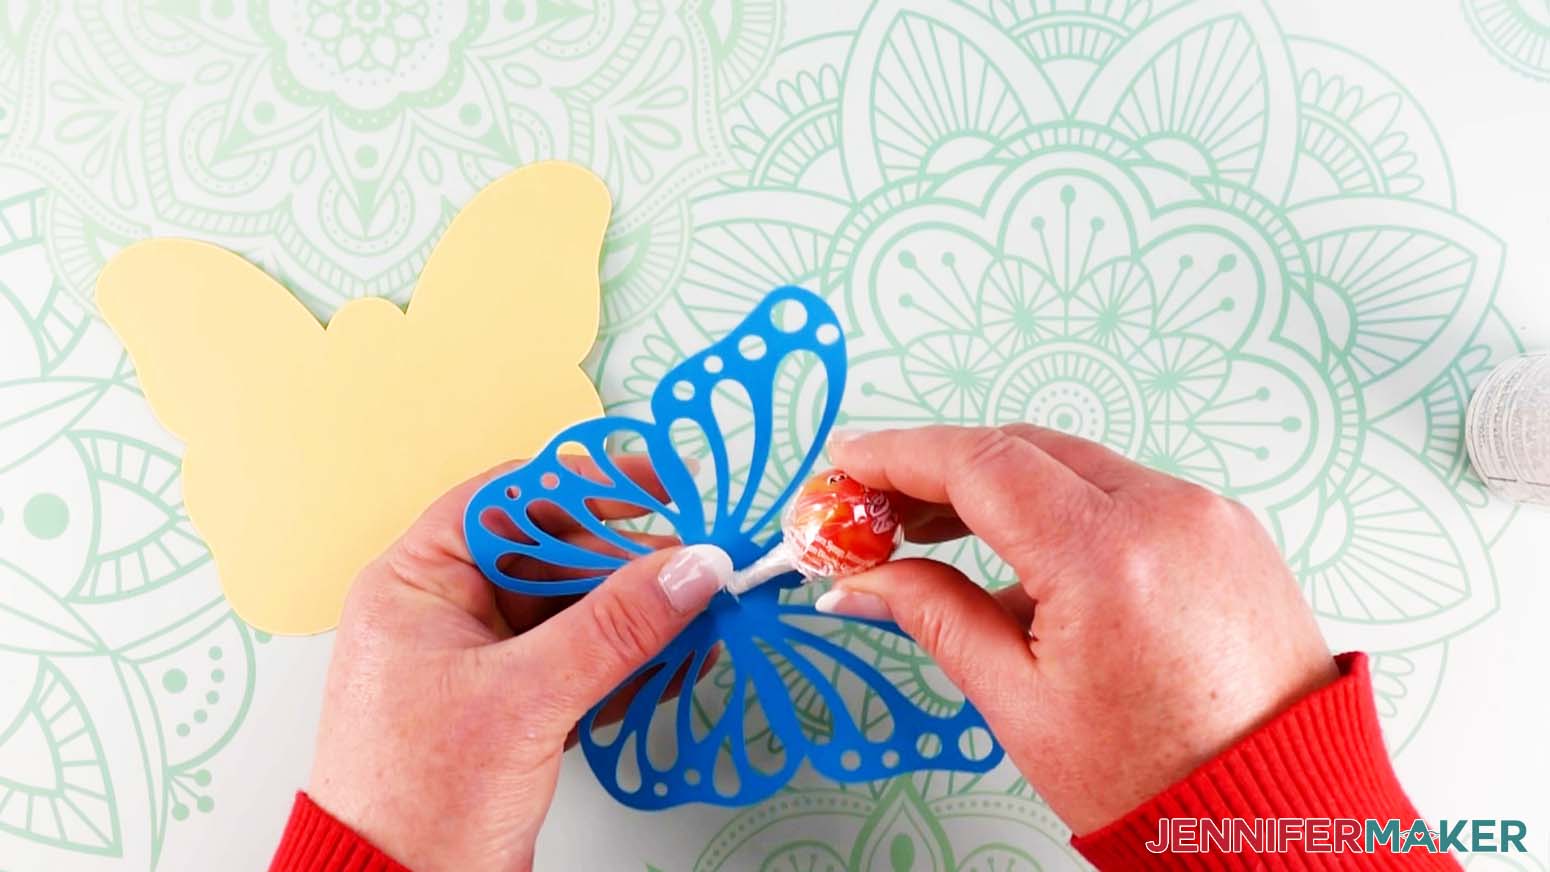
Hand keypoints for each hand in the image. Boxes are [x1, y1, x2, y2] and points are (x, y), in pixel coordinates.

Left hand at [305, 459, 731, 871]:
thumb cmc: (419, 800)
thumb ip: (616, 626)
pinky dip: (625, 664)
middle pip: (552, 554)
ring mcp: (480, 660)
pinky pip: (578, 660)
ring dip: (636, 620)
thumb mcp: (526, 698)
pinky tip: (670, 670)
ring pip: (574, 610)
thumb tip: (690, 567)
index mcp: (416, 583)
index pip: (508, 499)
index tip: (660, 483)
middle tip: (695, 571)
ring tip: (696, 627)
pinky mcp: (511, 705)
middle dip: (627, 565)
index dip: (586, 484)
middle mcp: (445, 610)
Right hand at [820, 425, 1335, 834]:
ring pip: (1074, 465)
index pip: (979, 464)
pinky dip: (1062, 506)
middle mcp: (1165, 512)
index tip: (848, 464)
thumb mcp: (1020, 705)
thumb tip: (862, 579)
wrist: (1281, 817)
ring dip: (1000, 485)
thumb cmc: (1157, 781)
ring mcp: (1206, 514)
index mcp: (1107, 557)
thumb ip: (934, 617)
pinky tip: (1020, 555)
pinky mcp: (1227, 530)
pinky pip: (1125, 492)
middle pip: (1023, 449)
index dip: (898, 456)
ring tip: (934, 532)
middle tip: (876, 508)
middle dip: (940, 470)